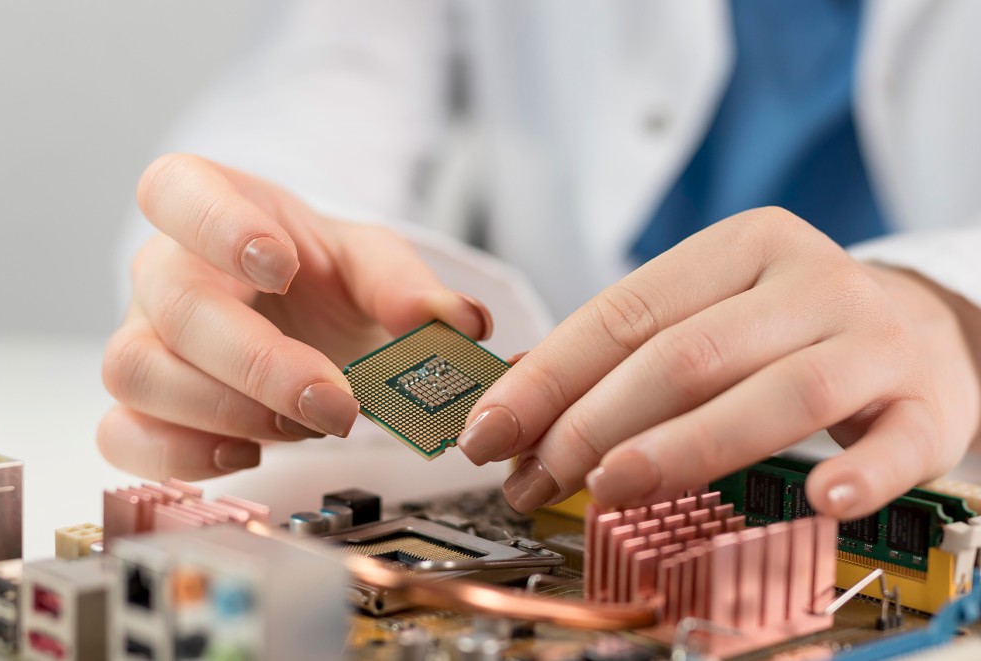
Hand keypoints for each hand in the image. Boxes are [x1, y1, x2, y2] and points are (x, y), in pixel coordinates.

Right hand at [100, 154, 490, 479]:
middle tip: (336, 403)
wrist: (296, 317)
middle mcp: (166, 270)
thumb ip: (410, 287)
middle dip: (259, 362)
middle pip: (174, 304)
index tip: (281, 264)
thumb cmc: (320, 277)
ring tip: (302, 427)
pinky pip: (123, 434)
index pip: (178, 189)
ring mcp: (144, 336)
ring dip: (226, 412)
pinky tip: (248, 455)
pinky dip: (182, 456)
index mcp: (213, 206)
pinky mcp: (140, 402)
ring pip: (137, 371)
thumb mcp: (372, 265)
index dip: (218, 225)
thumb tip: (462, 323)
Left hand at [458, 207, 980, 516]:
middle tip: (534, 481)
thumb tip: (517, 396)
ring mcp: (874, 339)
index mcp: (741, 246)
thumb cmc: (788, 325)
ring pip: (777, 397)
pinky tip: (817, 503)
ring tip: (611, 493)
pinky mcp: (929, 400)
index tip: (490, 432)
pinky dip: (857, 474)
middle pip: (686, 356)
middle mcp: (809, 280)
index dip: (548, 378)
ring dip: (685, 450)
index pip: (625, 312)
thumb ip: (623, 348)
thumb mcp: (708, 309)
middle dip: (593, 426)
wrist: (918, 325)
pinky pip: (897, 443)